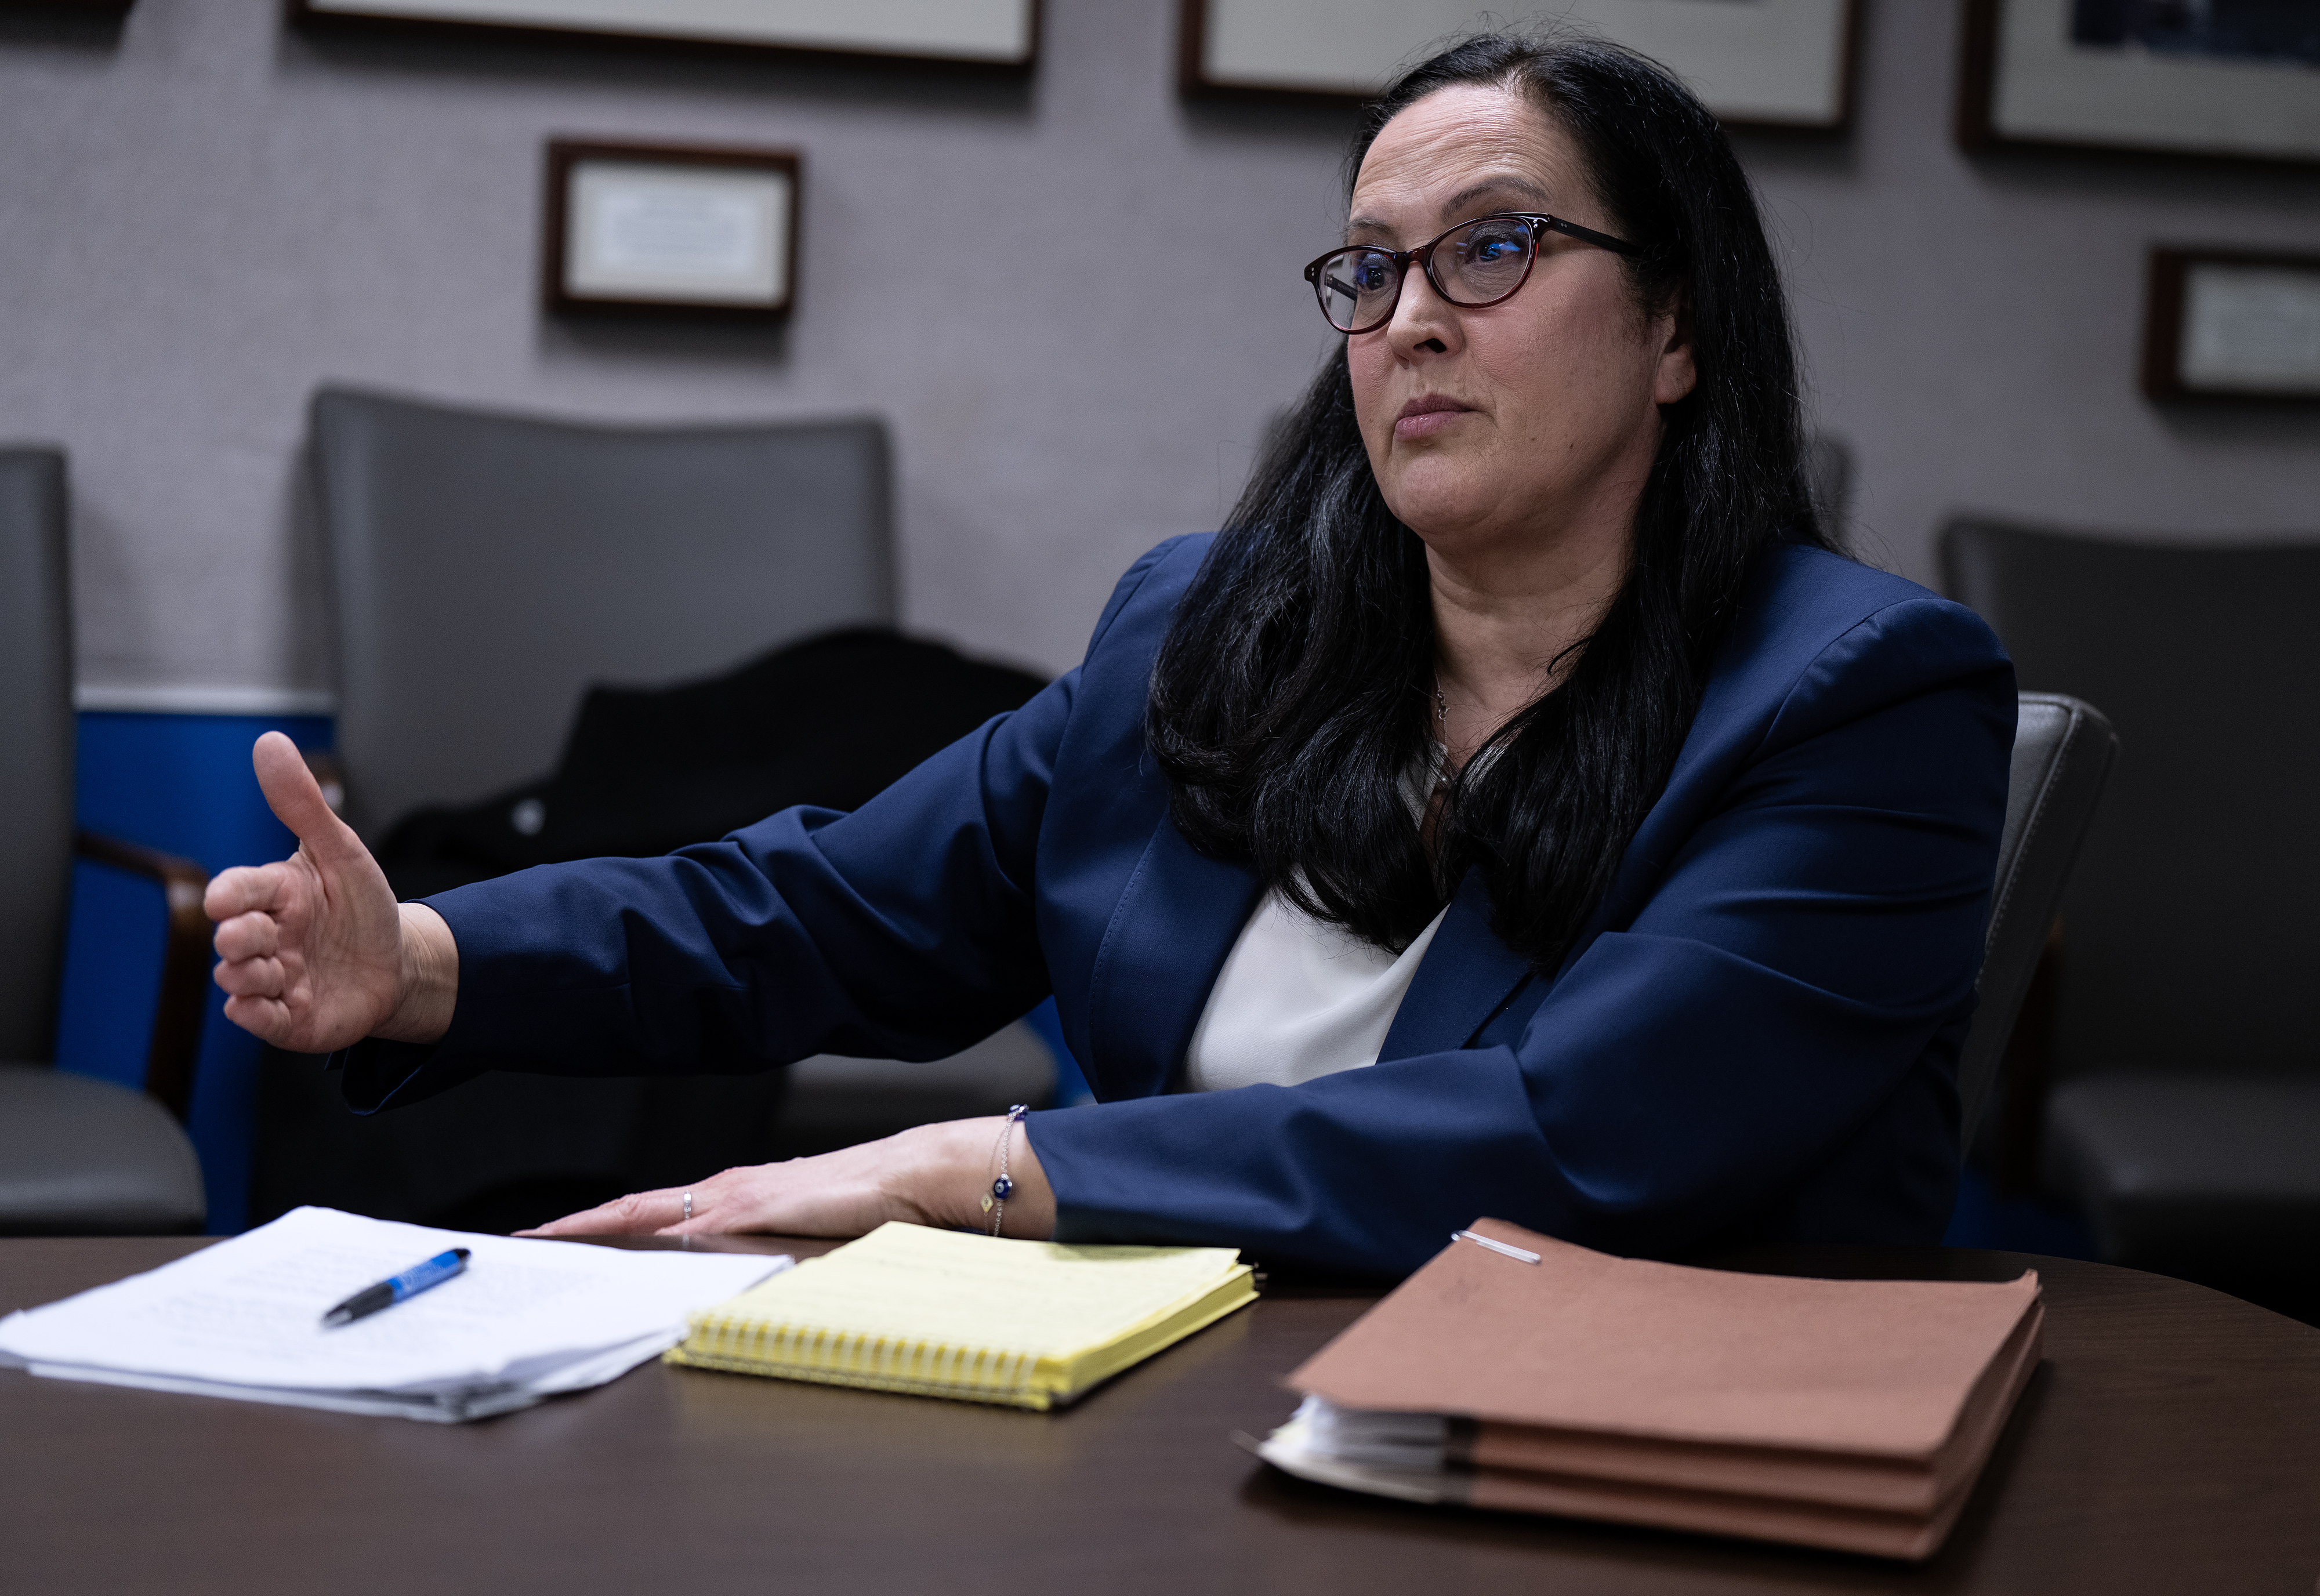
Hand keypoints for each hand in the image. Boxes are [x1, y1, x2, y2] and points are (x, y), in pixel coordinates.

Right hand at [206, 731, 457, 1051]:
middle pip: (233, 938)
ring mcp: (274, 978)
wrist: (398, 964)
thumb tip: (269, 743)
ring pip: (239, 980)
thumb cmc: (363, 906)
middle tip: (254, 934)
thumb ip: (304, 804)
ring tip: (273, 969)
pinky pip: (259, 1020)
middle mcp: (266, 937)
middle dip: (238, 937)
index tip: (222, 899)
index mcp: (275, 895)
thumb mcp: (342, 851)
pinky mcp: (289, 1017)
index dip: (229, 895)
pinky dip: (256, 1015)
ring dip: (247, 976)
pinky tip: (263, 1005)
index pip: (239, 890)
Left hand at [517, 1117, 1056, 1241]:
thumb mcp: (810, 1243)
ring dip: (597, 1223)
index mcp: (742, 1200)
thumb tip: (727, 1283)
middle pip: (637, 1208)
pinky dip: (639, 1224)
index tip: (561, 1237)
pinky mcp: (754, 1201)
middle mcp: (730, 1190)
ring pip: (648, 1207)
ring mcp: (738, 1193)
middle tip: (528, 1238)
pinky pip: (684, 1217)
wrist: (918, 1175)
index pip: (659, 1214)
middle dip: (581, 1224)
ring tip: (549, 1236)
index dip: (607, 1225)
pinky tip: (615, 1234)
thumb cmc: (875, 1208)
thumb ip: (768, 1258)